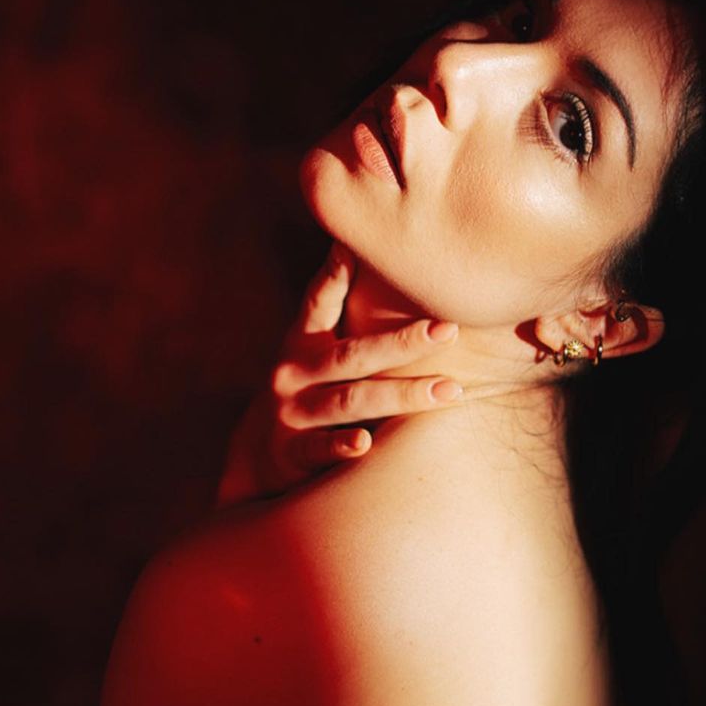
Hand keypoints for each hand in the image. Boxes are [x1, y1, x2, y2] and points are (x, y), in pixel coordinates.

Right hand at [215, 243, 460, 505]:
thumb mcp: (311, 347)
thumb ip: (336, 305)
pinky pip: (320, 449)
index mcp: (301, 341)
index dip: (334, 275)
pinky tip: (365, 443)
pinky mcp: (293, 454)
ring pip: (351, 401)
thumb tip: (361, 247)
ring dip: (402, 395)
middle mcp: (295, 373)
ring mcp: (293, 414)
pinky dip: (342, 445)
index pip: (318, 302)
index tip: (353, 248)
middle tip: (449, 330)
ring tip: (450, 390)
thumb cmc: (304, 388)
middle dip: (402, 342)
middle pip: (353, 355)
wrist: (255, 458)